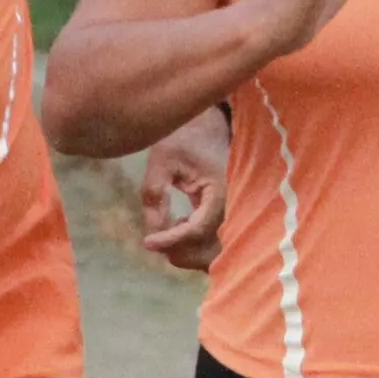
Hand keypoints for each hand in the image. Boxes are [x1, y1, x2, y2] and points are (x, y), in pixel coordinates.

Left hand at [133, 109, 228, 272]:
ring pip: (213, 250)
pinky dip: (194, 243)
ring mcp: (231, 212)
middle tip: (153, 240)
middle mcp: (231, 207)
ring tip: (165, 232)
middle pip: (208, 248)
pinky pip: (214, 240)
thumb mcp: (161, 160)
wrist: (206, 127)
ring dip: (187, 250)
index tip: (146, 242)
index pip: (196, 229)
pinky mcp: (227, 214)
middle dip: (179, 250)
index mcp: (219, 192)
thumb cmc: (183, 138)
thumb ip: (154, 193)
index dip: (170, 240)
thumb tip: (153, 230)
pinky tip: (179, 224)